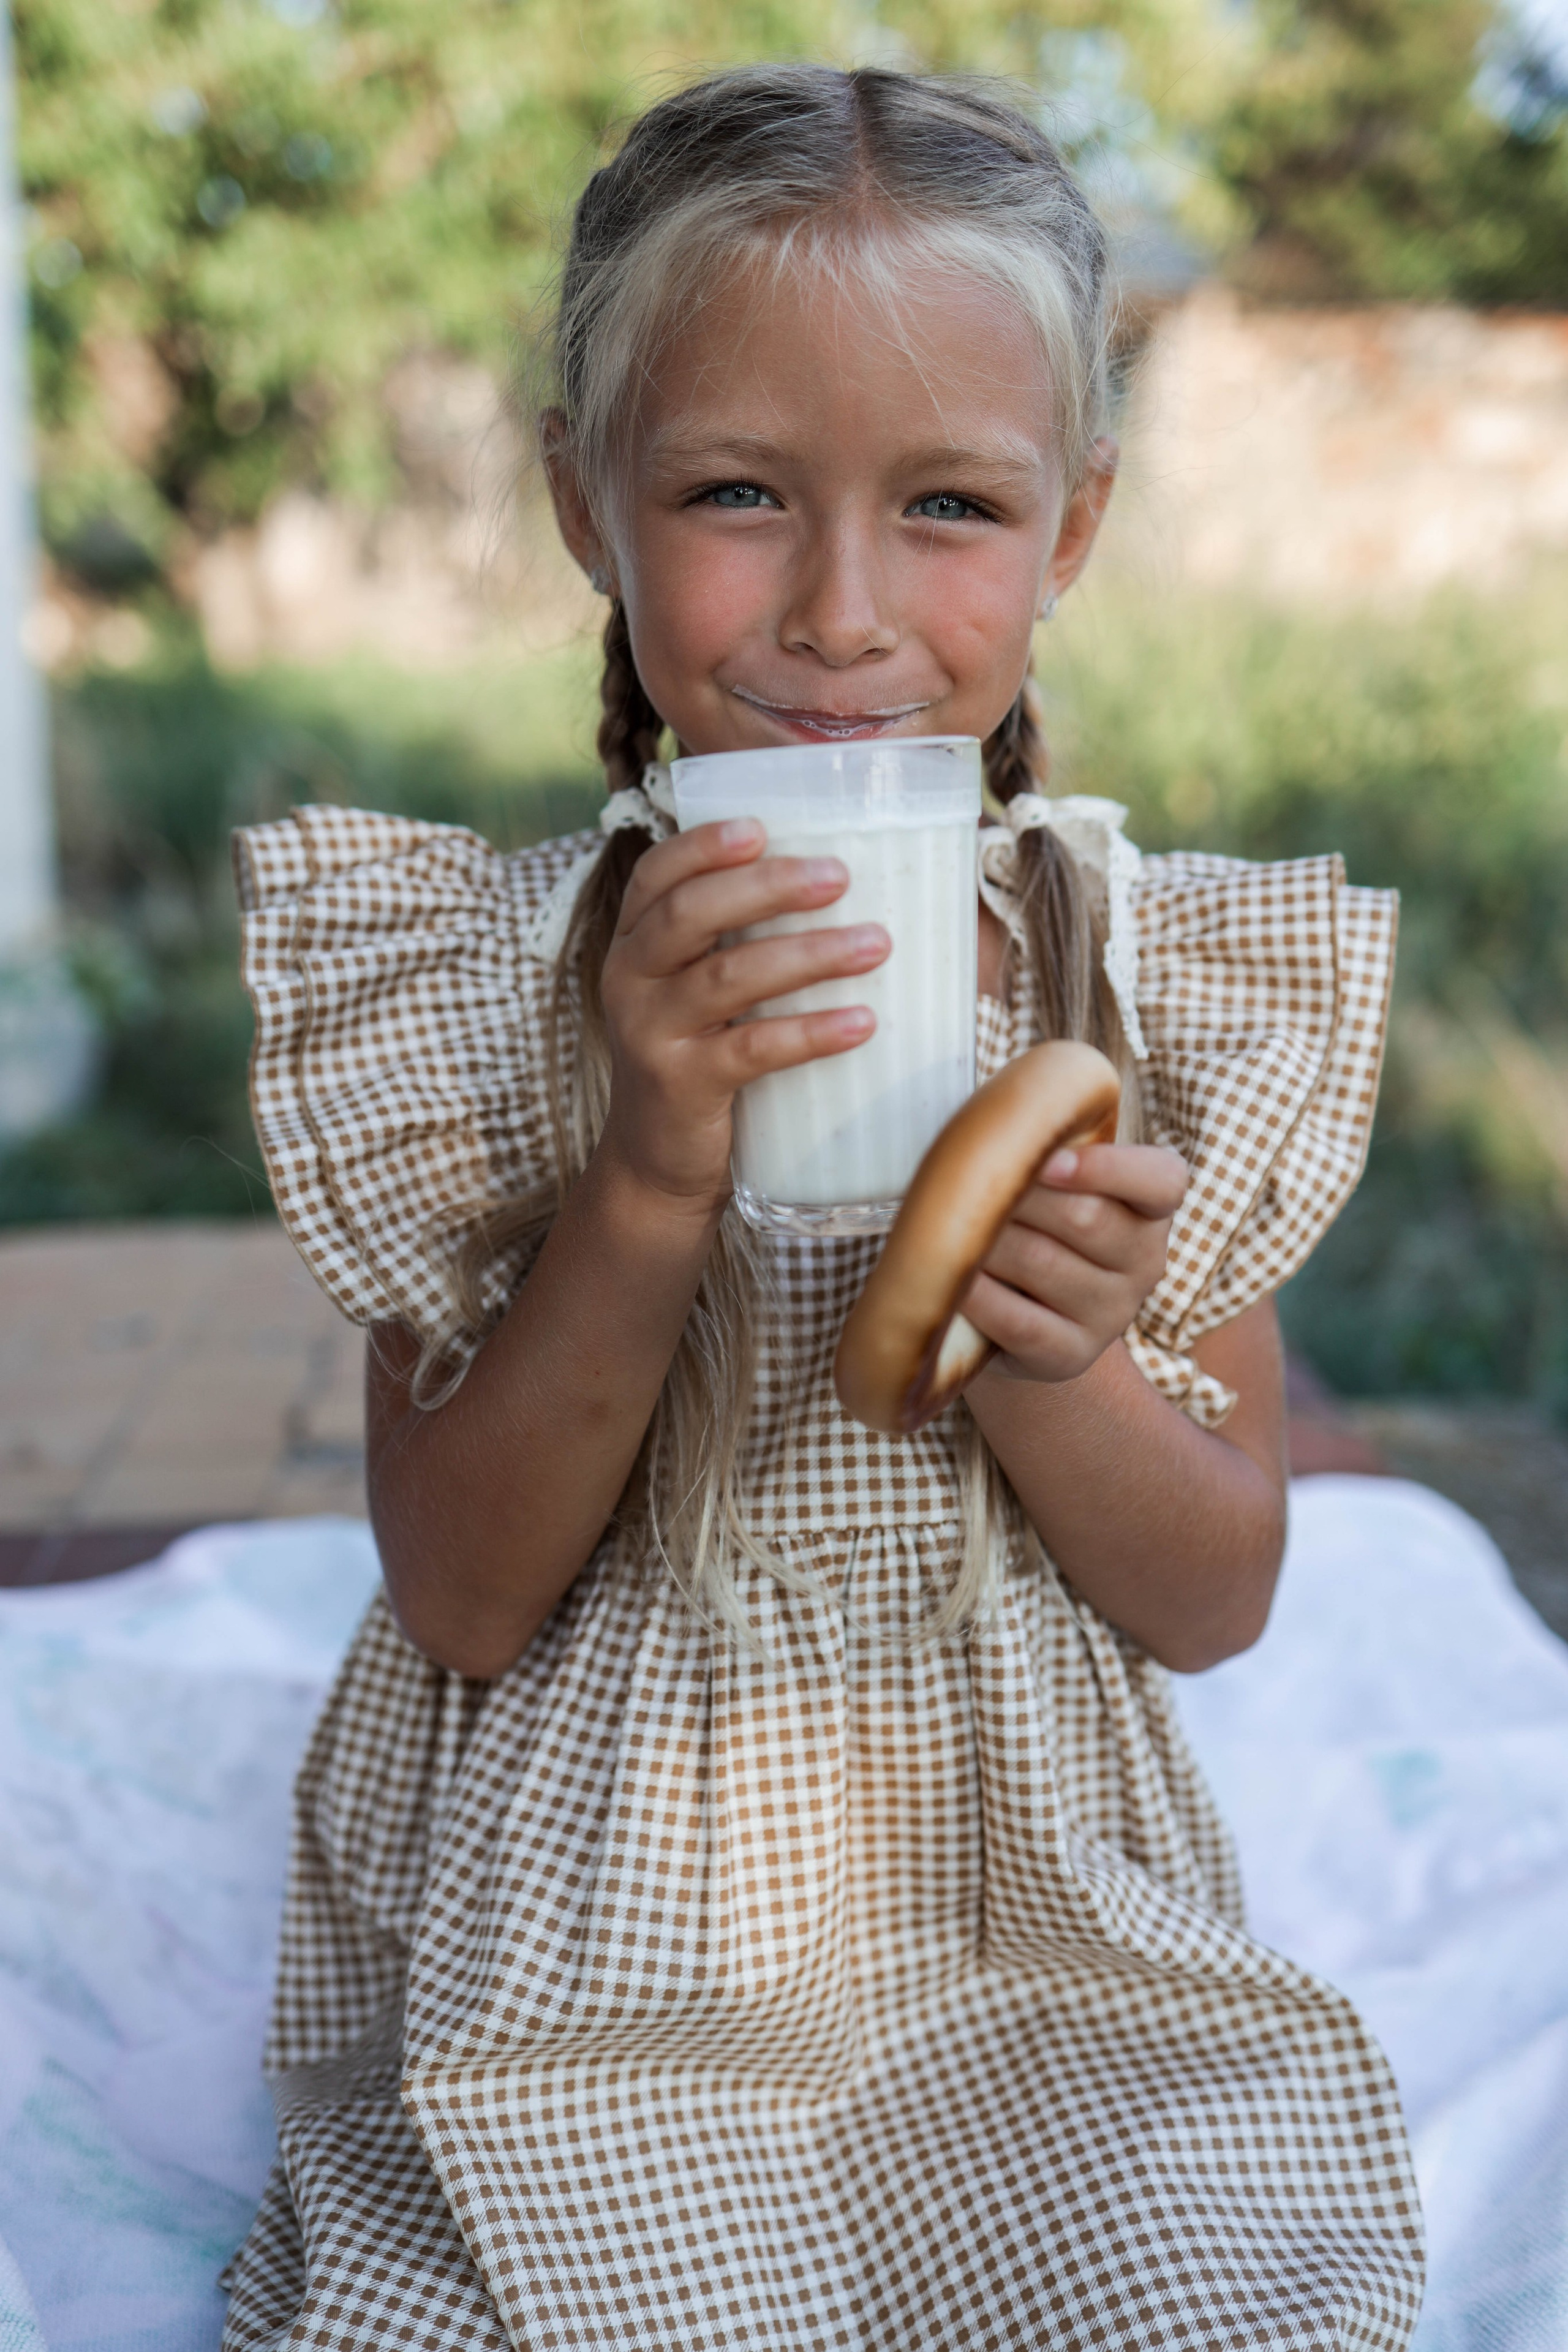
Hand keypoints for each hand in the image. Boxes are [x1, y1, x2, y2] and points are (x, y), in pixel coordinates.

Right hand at [597, 819, 890, 1210]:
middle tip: (839, 876)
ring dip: (808, 955)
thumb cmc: (700, 1059)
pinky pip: (751, 1050)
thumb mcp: (700, 995)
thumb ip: (739, 944)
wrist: (657, 1164)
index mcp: (635, 944)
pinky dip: (810, 1033)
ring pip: (728, 978)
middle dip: (767, 887)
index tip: (761, 828)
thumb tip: (848, 893)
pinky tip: (862, 1022)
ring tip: (876, 944)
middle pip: (691, 914)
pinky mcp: (681, 1085)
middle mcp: (631, 980)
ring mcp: (650, 1034)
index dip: (703, 845)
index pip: (656, 875)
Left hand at [963, 1142, 1187, 1384]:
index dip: (1108, 1168)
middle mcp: (1145, 1263)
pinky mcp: (1070, 1356)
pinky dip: (978, 1294)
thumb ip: (1046, 1146)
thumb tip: (998, 1116)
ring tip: (952, 1223)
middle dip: (1019, 1196)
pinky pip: (1018, 1320)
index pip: (1162, 1181)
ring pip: (1043, 1263)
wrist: (1018, 1317)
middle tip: (971, 1182)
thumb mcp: (1053, 1184)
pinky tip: (954, 1277)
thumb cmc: (1031, 1224)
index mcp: (1151, 1209)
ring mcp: (1111, 1315)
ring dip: (989, 1240)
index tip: (1049, 1159)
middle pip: (1087, 1218)